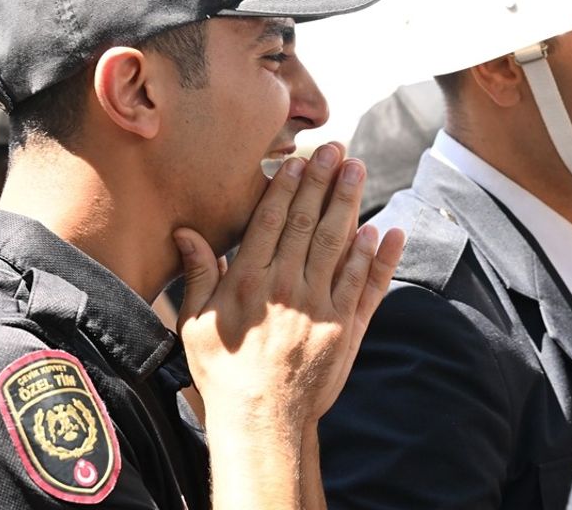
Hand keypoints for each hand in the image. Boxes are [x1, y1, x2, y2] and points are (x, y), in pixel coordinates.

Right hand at [174, 144, 403, 428]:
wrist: (262, 422)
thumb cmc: (222, 374)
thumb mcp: (195, 324)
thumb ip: (197, 275)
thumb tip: (187, 233)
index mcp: (248, 283)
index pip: (270, 222)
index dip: (285, 187)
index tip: (296, 160)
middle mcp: (286, 288)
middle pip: (307, 223)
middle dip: (322, 182)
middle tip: (335, 149)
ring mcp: (320, 308)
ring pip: (339, 245)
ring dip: (349, 204)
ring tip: (358, 171)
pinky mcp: (346, 329)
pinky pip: (365, 285)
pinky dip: (376, 257)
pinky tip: (384, 230)